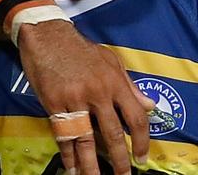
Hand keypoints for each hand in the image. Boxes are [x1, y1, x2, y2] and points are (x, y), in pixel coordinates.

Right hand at [18, 20, 153, 174]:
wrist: (48, 36)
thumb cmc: (80, 49)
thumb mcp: (110, 61)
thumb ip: (130, 85)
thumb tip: (150, 105)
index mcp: (115, 82)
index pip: (136, 117)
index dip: (142, 140)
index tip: (141, 157)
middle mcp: (98, 93)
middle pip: (113, 134)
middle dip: (119, 160)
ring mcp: (75, 99)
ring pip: (87, 140)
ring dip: (92, 165)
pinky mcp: (54, 103)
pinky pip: (63, 134)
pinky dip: (68, 154)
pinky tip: (72, 166)